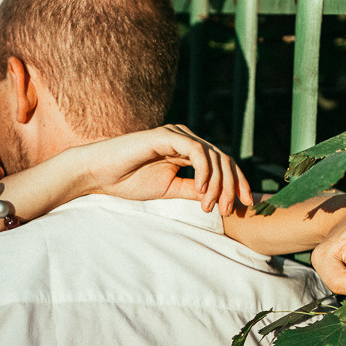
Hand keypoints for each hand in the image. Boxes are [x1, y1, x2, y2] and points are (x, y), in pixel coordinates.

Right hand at [78, 125, 252, 215]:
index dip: (237, 183)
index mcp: (187, 150)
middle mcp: (186, 138)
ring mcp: (177, 134)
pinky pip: (196, 151)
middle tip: (230, 210)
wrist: (100, 173)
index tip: (245, 205)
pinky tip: (202, 191)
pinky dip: (204, 171)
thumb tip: (216, 199)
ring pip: (213, 156)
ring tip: (211, 206)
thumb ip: (192, 189)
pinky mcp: (167, 135)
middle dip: (232, 186)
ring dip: (218, 183)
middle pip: (224, 159)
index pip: (223, 164)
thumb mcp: (169, 189)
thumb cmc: (128, 180)